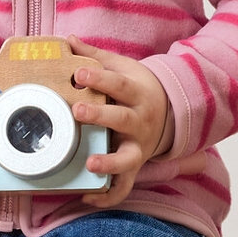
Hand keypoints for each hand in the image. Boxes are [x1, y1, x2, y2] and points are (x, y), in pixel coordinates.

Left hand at [66, 39, 170, 209]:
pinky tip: (86, 197)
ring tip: (89, 164)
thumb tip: (68, 40)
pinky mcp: (135, 167)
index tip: (80, 74)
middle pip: (122, 120)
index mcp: (137, 94)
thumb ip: (95, 56)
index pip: (119, 85)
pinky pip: (124, 187)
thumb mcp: (122, 68)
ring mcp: (139, 147)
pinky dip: (107, 196)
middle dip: (100, 116)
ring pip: (127, 159)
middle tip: (77, 112)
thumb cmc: (136, 88)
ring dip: (109, 163)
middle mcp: (140, 122)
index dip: (100, 79)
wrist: (169, 113)